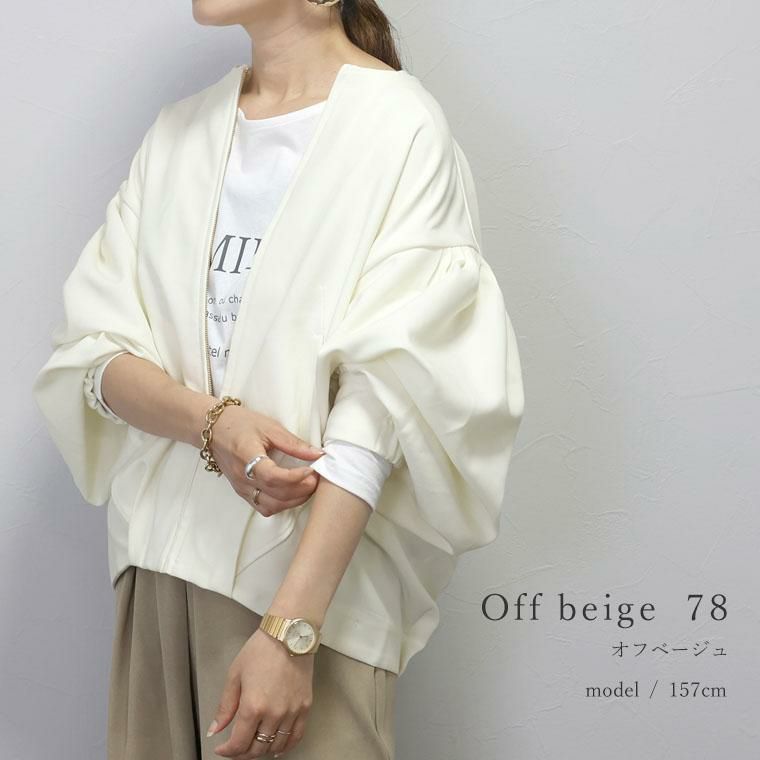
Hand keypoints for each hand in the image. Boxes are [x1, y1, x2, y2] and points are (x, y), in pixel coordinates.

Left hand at [207, 628, 313, 757]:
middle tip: (236, 748)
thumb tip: (216, 729)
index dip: (227, 751)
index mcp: (253, 706)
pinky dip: (286, 746)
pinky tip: (277, 745)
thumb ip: (225, 706)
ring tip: (254, 745)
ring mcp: (292, 711)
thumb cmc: (262, 648)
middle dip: (243, 753)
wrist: (289, 634)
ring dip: (262, 750)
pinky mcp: (305, 706)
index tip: (222, 748)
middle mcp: (274, 713)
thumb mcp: (235, 674)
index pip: (239, 744)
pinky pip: (296, 736)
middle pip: (257, 748)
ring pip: (276, 745)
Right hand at [210, 404, 323, 515]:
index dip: (295, 477)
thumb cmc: (240, 424)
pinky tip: (292, 493)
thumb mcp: (269, 427)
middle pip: (275, 495)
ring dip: (294, 501)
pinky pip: (263, 507)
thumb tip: (318, 454)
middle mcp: (241, 477)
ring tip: (308, 486)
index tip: (312, 470)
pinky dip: (281, 505)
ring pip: (271, 506)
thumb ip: (294, 443)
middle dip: (301, 490)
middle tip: (317, 479)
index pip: (273, 477)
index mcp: (246, 456)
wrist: (213, 429)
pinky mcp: (242, 492)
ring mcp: (241, 488)